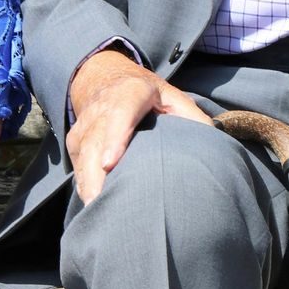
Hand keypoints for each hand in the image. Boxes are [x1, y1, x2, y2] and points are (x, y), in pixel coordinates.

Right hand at [64, 48, 211, 203]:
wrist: (108, 78)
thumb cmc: (149, 95)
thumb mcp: (174, 97)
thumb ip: (193, 119)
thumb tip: (213, 148)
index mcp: (132, 92)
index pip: (120, 114)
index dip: (114, 138)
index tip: (109, 164)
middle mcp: (102, 106)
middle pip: (95, 140)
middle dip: (94, 172)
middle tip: (99, 203)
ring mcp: (85, 123)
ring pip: (82, 154)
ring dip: (87, 183)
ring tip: (95, 211)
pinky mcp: (74, 139)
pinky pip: (77, 164)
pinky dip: (84, 185)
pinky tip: (93, 206)